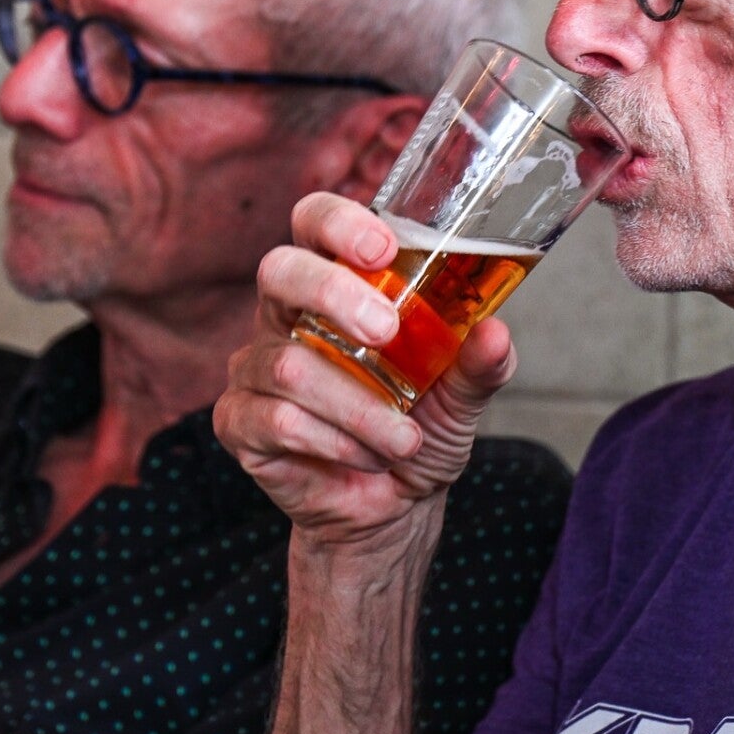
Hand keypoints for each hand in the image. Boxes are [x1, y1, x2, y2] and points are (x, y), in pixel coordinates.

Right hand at [214, 193, 514, 549]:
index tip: (382, 247)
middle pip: (279, 271)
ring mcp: (254, 367)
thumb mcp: (462, 397)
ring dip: (357, 407)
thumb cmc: (417, 433)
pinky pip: (277, 418)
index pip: (314, 222)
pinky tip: (365, 456)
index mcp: (334, 286)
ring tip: (402, 439)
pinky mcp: (239, 421)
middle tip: (385, 332)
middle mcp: (286, 317)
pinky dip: (334, 440)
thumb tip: (495, 332)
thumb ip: (479, 364)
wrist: (391, 512)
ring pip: (287, 364)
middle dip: (332, 293)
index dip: (337, 222)